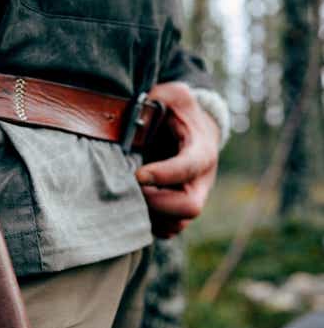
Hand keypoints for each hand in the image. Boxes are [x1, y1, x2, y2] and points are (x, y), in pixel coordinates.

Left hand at [135, 82, 219, 238]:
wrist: (188, 130)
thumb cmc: (176, 112)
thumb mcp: (171, 96)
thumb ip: (158, 98)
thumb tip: (137, 110)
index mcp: (201, 150)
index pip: (190, 167)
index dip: (164, 174)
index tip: (137, 174)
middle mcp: (202, 180)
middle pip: (190, 207)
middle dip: (156, 203)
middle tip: (130, 190)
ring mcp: (192, 198)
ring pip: (177, 224)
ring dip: (150, 216)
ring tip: (126, 199)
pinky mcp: (179, 211)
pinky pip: (168, 231)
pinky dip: (149, 225)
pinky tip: (132, 207)